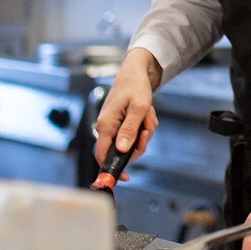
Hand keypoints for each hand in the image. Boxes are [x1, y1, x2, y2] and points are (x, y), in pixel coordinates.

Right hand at [94, 47, 159, 178]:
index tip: (126, 177)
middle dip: (141, 141)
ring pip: (134, 141)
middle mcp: (106, 128)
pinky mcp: (122, 124)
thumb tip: (122, 150)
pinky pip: (137, 133)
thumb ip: (130, 129)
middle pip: (123, 151)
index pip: (102, 155)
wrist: (136, 72)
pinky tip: (147, 112)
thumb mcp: (139, 107)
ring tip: (147, 112)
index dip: (112, 169)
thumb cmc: (136, 86)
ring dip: (146, 129)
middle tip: (148, 126)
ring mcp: (114, 127)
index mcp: (106, 125)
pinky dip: (146, 125)